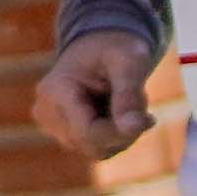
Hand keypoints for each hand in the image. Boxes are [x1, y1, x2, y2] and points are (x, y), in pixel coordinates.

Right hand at [33, 28, 156, 164]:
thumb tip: (133, 127)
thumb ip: (129, 94)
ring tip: (129, 103)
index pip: (87, 131)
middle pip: (92, 144)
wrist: (101, 45)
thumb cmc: (116, 49)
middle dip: (125, 131)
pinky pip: (97, 147)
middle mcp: (46, 112)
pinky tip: (120, 112)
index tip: (150, 119)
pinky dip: (116, 134)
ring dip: (122, 133)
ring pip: (97, 150)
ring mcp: (51, 125)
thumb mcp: (129, 62)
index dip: (121, 132)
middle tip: (143, 107)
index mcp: (55, 90)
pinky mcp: (63, 133)